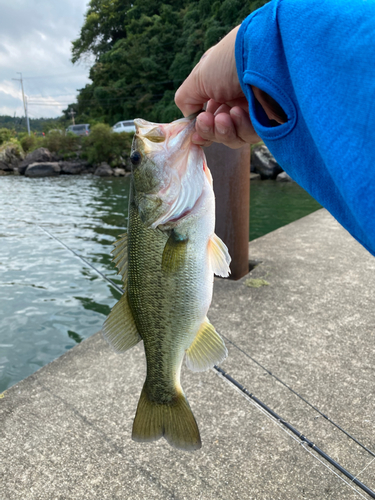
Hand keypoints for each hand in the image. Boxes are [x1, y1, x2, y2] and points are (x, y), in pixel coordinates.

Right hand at [175, 26, 260, 148]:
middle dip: (210, 130)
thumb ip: (186, 98)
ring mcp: (253, 110)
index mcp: (220, 86)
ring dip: (223, 130)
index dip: (202, 129)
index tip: (194, 135)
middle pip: (219, 130)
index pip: (209, 116)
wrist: (261, 56)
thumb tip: (188, 116)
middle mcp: (236, 99)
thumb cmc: (228, 62)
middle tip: (206, 121)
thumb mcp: (199, 77)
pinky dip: (240, 128)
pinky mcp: (268, 120)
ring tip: (223, 117)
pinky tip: (238, 113)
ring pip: (233, 136)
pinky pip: (249, 136)